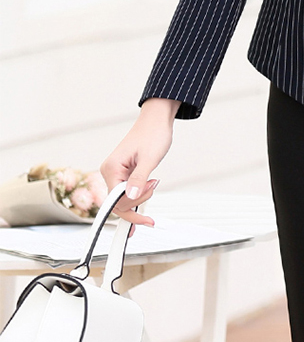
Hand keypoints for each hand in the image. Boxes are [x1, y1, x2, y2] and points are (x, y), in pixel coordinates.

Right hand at [99, 98, 177, 236]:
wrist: (156, 120)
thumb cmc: (153, 134)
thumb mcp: (149, 158)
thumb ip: (139, 179)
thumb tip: (131, 197)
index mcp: (111, 168)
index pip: (115, 201)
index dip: (131, 212)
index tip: (145, 220)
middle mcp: (109, 172)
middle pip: (118, 203)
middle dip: (138, 201)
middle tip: (154, 185)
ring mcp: (115, 173)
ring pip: (123, 199)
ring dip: (139, 198)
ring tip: (153, 183)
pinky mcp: (123, 173)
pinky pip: (126, 192)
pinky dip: (136, 198)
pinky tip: (142, 207)